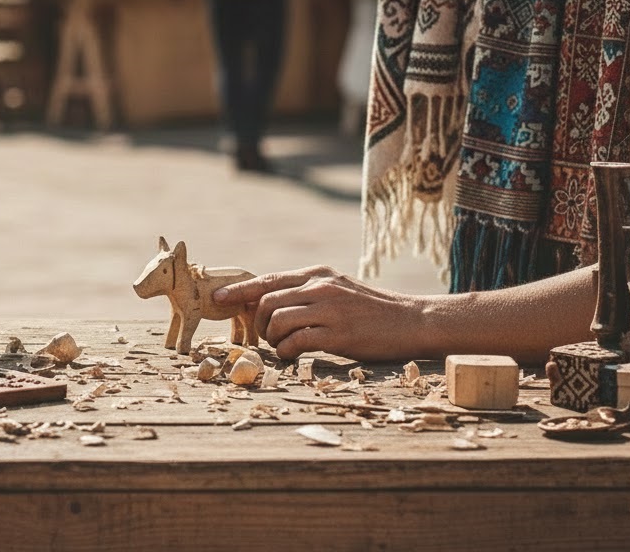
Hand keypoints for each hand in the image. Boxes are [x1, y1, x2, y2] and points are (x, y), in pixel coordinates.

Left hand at [214, 266, 422, 360]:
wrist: (411, 321)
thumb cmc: (371, 309)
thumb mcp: (337, 289)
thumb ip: (306, 292)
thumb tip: (269, 303)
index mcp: (316, 274)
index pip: (267, 279)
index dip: (239, 290)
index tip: (218, 298)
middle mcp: (320, 286)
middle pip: (267, 301)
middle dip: (258, 323)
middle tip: (266, 337)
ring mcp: (329, 308)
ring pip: (278, 320)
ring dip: (272, 339)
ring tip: (282, 347)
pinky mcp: (338, 333)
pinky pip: (296, 342)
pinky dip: (287, 351)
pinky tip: (293, 355)